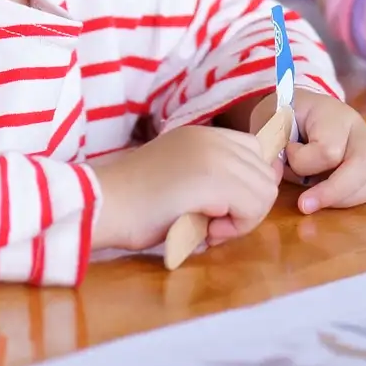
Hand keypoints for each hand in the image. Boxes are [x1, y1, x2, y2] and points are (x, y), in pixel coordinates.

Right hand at [89, 119, 281, 254]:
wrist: (100, 206)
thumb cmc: (132, 206)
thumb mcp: (181, 182)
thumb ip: (216, 181)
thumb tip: (258, 196)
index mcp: (204, 135)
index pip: (258, 151)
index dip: (248, 186)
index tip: (220, 207)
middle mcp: (213, 138)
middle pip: (266, 173)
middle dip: (248, 206)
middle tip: (212, 225)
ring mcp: (215, 153)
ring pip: (265, 191)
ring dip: (242, 218)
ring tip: (207, 227)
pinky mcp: (215, 177)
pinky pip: (255, 205)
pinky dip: (237, 226)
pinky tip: (205, 231)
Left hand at [282, 92, 365, 213]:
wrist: (304, 111)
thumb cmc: (287, 118)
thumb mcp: (272, 123)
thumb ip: (270, 145)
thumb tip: (275, 172)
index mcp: (334, 115)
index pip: (329, 149)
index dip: (303, 162)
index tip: (287, 153)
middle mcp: (361, 130)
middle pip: (364, 165)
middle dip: (333, 193)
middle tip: (303, 206)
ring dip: (345, 199)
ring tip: (318, 200)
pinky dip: (360, 201)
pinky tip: (339, 200)